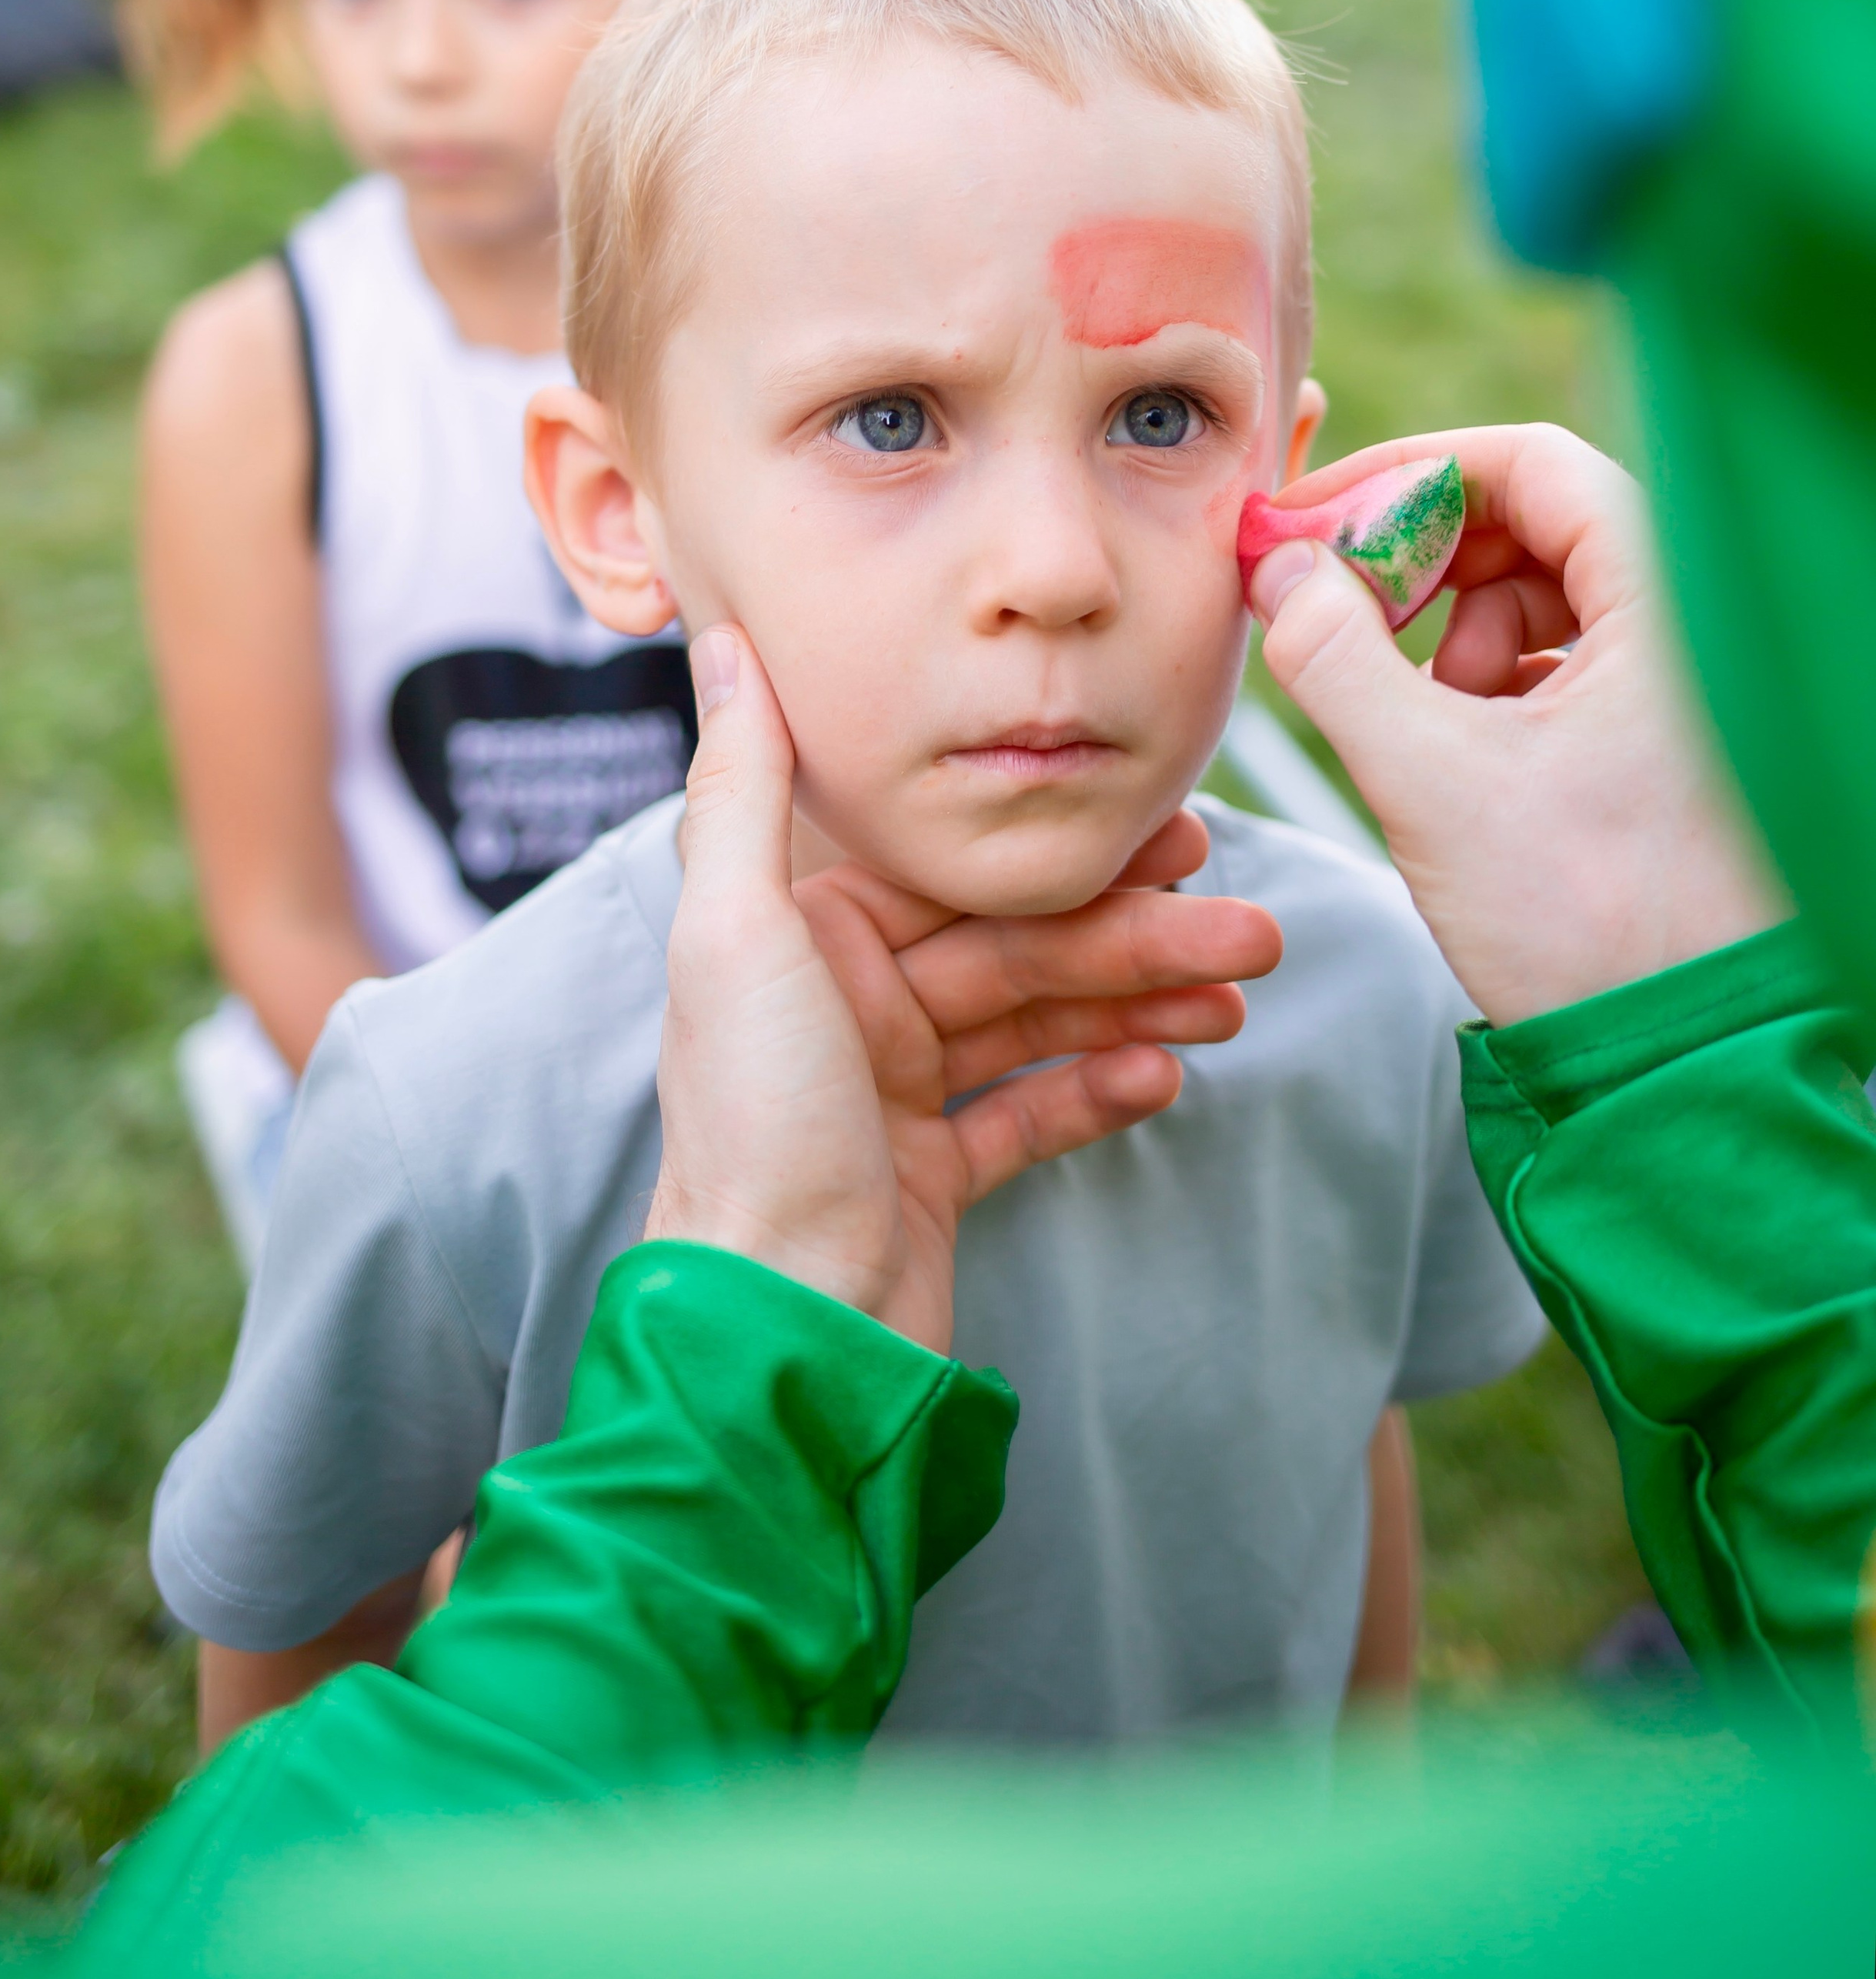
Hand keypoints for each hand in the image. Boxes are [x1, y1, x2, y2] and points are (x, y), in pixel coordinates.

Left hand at [649, 626, 1278, 1351]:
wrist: (776, 1336)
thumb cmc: (755, 1131)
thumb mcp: (738, 935)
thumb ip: (742, 786)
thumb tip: (727, 642)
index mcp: (802, 936)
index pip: (963, 872)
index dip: (1074, 853)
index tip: (1179, 827)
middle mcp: (843, 1003)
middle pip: (1014, 946)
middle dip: (1135, 936)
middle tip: (1252, 928)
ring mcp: (887, 1095)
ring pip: (1036, 1023)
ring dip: (1141, 1008)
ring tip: (1240, 998)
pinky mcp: (928, 1179)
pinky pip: (1029, 1113)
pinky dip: (1098, 1090)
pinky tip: (1169, 1078)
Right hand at [1248, 425, 1786, 1025]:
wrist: (1671, 1064)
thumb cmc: (1581, 924)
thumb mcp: (1430, 781)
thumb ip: (1334, 657)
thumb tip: (1276, 566)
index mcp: (1666, 606)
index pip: (1534, 462)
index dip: (1411, 473)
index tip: (1317, 516)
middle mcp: (1688, 629)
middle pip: (1534, 523)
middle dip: (1418, 561)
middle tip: (1331, 608)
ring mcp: (1679, 688)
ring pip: (1539, 596)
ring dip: (1448, 636)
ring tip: (1412, 721)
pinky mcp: (1657, 743)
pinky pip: (1557, 664)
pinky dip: (1483, 686)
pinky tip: (1449, 751)